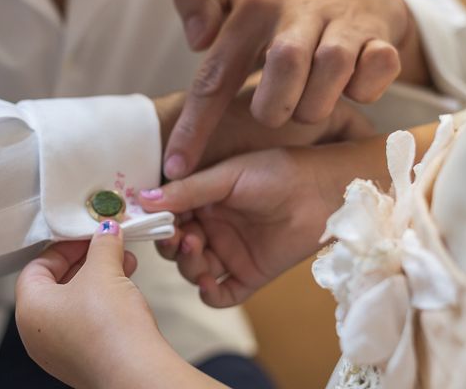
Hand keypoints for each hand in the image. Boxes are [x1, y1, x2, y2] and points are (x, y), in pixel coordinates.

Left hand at [15, 222, 225, 388]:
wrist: (135, 372)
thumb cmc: (109, 330)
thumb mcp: (104, 271)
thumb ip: (103, 245)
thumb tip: (105, 232)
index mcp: (30, 310)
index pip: (37, 266)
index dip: (65, 246)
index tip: (86, 235)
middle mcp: (39, 334)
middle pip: (57, 283)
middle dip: (88, 260)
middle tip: (107, 246)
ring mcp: (61, 350)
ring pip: (76, 302)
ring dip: (101, 278)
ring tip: (124, 264)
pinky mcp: (84, 359)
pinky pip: (88, 321)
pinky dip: (105, 301)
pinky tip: (127, 290)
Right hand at [140, 143, 381, 307]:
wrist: (321, 191)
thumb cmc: (278, 172)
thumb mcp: (227, 176)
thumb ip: (188, 190)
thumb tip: (143, 197)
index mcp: (205, 201)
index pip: (170, 217)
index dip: (158, 221)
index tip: (148, 221)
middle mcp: (214, 228)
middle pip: (177, 247)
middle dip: (171, 244)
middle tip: (177, 235)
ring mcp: (231, 253)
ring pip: (194, 270)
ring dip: (188, 264)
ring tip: (197, 245)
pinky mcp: (250, 274)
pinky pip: (222, 294)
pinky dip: (209, 294)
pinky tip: (208, 282)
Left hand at [164, 0, 426, 178]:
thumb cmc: (280, 9)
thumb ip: (197, 2)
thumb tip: (197, 38)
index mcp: (254, 6)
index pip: (216, 73)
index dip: (195, 125)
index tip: (177, 167)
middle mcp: (298, 9)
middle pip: (282, 66)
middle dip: (274, 107)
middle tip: (273, 115)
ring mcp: (343, 20)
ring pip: (332, 66)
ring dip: (316, 103)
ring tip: (308, 105)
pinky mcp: (380, 34)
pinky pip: (377, 65)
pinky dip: (364, 88)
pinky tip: (351, 89)